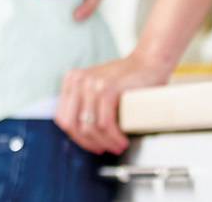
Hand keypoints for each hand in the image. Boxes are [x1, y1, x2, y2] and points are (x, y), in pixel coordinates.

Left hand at [54, 51, 171, 153]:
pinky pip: (105, 123)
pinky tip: (122, 140)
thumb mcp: (97, 86)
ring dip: (105, 143)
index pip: (63, 118)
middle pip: (72, 125)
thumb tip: (82, 133)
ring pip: (89, 127)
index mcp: (71, 80)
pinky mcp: (107, 89)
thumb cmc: (126, 78)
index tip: (91, 144)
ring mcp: (91, 83)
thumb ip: (85, 101)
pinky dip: (113, 137)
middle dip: (89, 143)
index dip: (76, 137)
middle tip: (104, 149)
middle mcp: (77, 80)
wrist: (148, 62)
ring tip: (117, 146)